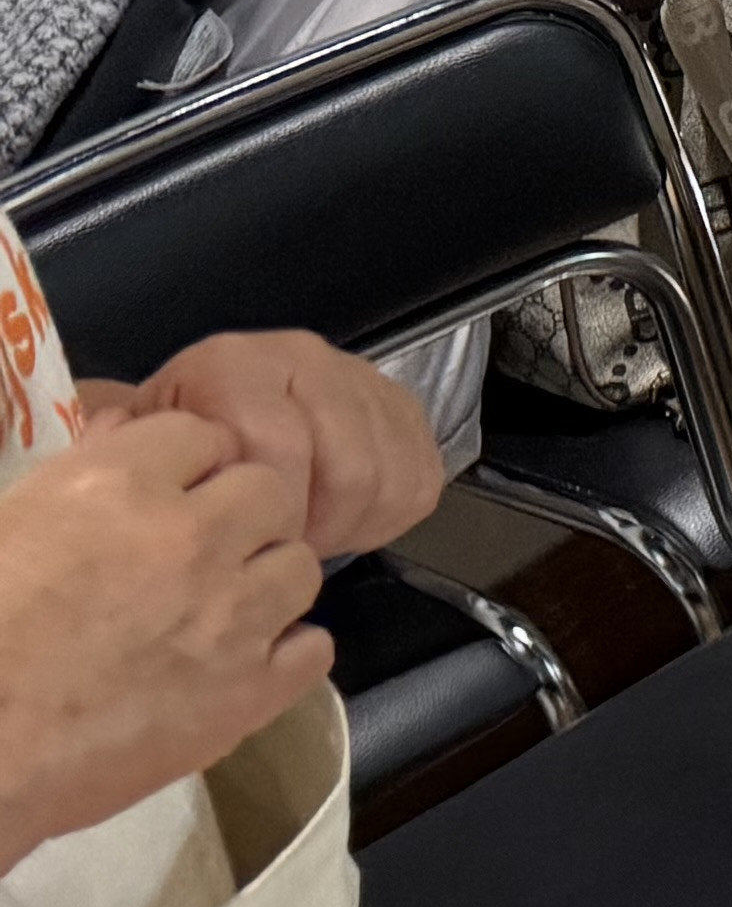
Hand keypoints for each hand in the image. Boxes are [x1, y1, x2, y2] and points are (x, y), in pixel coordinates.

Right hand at [0, 414, 328, 860]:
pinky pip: (313, 649)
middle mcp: (191, 539)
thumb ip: (75, 474)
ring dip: (267, 580)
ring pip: (301, 566)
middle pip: (268, 494)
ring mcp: (231, 617)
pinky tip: (245, 661)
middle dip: (242, 515)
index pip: (203, 435)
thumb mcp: (5, 523)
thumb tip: (120, 430)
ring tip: (222, 607)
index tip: (175, 490)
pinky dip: (287, 652)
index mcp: (118, 486)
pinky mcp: (249, 694)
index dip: (190, 463)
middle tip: (203, 549)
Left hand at [114, 332, 442, 560]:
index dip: (272, 510)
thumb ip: (138, 463)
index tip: (248, 543)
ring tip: (307, 531)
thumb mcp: (135, 452)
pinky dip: (387, 513)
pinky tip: (343, 516)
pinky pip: (420, 476)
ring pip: (389, 476)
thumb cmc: (171, 451)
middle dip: (317, 524)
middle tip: (280, 549)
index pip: (277, 445)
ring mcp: (361, 380)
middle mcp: (304, 358)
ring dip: (352, 522)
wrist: (211, 418)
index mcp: (232, 365)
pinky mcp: (403, 408)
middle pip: (349, 467)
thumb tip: (144, 480)